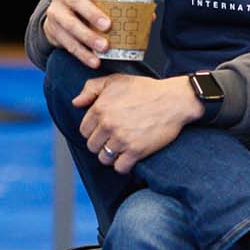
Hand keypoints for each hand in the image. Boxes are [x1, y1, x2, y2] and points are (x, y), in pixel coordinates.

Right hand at [43, 0, 114, 67]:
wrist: (60, 17)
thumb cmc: (87, 3)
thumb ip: (120, 1)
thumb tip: (148, 16)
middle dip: (91, 13)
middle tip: (108, 25)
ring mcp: (56, 11)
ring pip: (70, 24)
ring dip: (88, 36)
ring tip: (104, 47)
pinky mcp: (53, 30)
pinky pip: (68, 43)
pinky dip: (82, 53)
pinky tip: (95, 60)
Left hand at [74, 74, 201, 174]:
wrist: (172, 100)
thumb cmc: (145, 89)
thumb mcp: (115, 81)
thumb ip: (91, 88)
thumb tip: (76, 103)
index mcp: (100, 108)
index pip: (83, 130)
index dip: (92, 131)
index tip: (102, 130)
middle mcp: (108, 124)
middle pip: (92, 146)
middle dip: (100, 144)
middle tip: (111, 139)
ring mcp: (122, 139)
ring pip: (104, 158)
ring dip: (110, 156)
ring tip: (119, 149)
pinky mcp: (136, 150)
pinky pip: (120, 167)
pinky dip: (123, 165)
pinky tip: (128, 157)